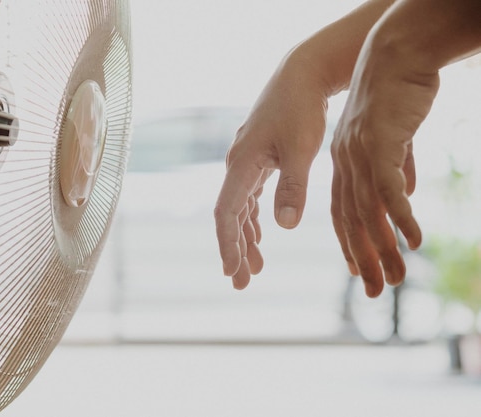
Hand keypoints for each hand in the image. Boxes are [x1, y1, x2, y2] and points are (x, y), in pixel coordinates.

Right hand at [215, 52, 327, 288]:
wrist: (302, 75)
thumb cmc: (302, 109)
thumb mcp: (300, 149)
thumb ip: (292, 187)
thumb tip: (284, 226)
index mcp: (242, 164)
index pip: (226, 213)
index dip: (227, 244)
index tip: (232, 272)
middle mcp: (237, 165)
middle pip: (230, 216)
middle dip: (235, 250)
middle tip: (241, 283)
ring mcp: (247, 162)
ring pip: (240, 209)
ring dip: (245, 238)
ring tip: (254, 268)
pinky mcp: (259, 159)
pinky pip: (250, 197)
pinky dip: (254, 219)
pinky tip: (260, 235)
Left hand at [330, 28, 439, 296]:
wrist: (394, 55)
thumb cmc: (394, 96)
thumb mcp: (393, 138)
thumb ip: (396, 168)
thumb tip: (403, 195)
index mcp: (343, 165)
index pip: (342, 214)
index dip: (350, 245)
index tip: (359, 273)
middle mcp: (345, 166)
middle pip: (352, 221)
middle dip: (364, 259)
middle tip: (375, 292)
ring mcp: (360, 156)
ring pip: (369, 212)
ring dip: (384, 248)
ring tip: (397, 279)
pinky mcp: (380, 144)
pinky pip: (389, 189)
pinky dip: (400, 217)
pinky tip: (415, 241)